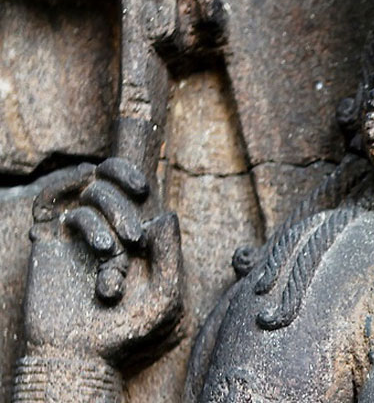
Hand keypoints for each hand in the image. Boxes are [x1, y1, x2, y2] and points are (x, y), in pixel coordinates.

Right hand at [22, 158, 183, 365]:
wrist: (79, 356)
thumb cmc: (126, 331)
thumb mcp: (164, 296)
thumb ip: (172, 255)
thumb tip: (166, 215)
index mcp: (133, 234)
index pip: (127, 184)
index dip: (130, 173)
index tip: (141, 189)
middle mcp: (104, 228)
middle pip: (109, 187)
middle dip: (123, 207)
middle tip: (132, 239)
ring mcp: (75, 234)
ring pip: (85, 193)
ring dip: (101, 214)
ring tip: (108, 252)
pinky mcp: (46, 244)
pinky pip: (49, 201)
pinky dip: (60, 190)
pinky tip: (74, 215)